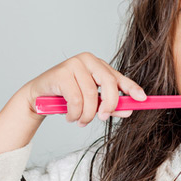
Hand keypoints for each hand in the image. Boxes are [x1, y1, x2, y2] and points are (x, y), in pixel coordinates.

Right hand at [22, 52, 145, 126]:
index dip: (131, 88)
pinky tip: (70, 116)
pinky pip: (76, 100)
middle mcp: (88, 60)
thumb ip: (111, 106)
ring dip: (87, 114)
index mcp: (98, 65)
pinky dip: (74, 113)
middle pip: (108, 83)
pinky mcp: (61, 73)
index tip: (142, 99)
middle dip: (109, 104)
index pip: (118, 77)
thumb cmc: (68, 98)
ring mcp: (74, 64)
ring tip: (80, 120)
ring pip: (91, 96)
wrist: (39, 97)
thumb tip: (129, 110)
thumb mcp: (92, 102)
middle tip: (103, 117)